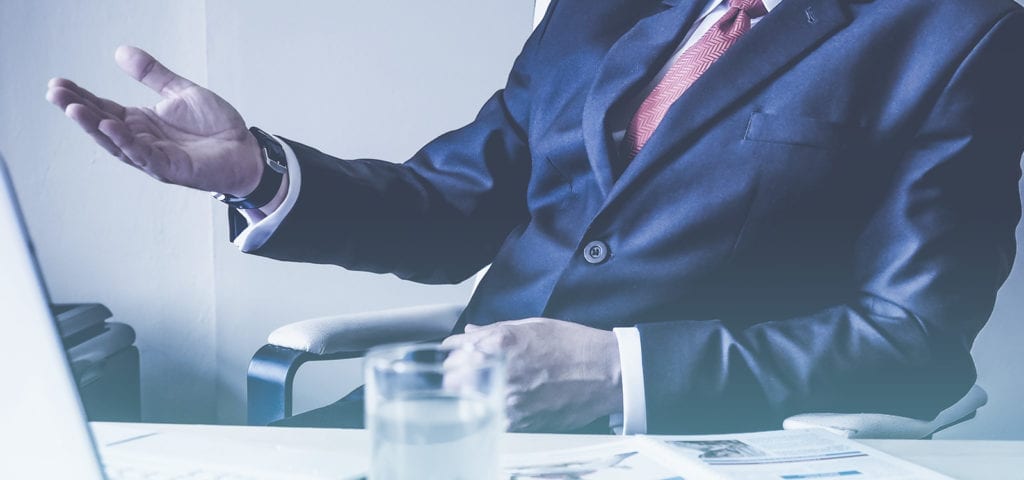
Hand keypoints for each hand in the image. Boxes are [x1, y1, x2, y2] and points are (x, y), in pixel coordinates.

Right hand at [45, 46, 262, 196]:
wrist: (246, 150)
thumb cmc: (217, 127)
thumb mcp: (181, 92)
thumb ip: (153, 75)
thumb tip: (122, 52)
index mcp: (142, 122)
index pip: (103, 108)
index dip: (81, 97)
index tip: (58, 82)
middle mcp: (142, 140)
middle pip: (103, 125)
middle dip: (78, 110)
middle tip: (54, 93)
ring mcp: (154, 156)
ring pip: (117, 142)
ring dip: (94, 126)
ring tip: (72, 109)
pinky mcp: (171, 168)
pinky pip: (144, 155)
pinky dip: (126, 142)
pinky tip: (111, 126)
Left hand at [443, 318, 622, 432]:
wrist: (605, 373)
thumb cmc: (573, 345)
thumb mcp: (532, 326)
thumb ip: (495, 330)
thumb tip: (471, 333)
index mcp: (501, 343)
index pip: (455, 351)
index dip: (454, 353)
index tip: (457, 354)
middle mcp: (500, 371)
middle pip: (452, 379)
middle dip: (455, 375)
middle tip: (465, 373)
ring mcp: (508, 400)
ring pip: (466, 403)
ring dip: (470, 395)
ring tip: (483, 389)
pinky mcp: (519, 422)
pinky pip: (489, 419)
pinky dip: (490, 411)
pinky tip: (501, 403)